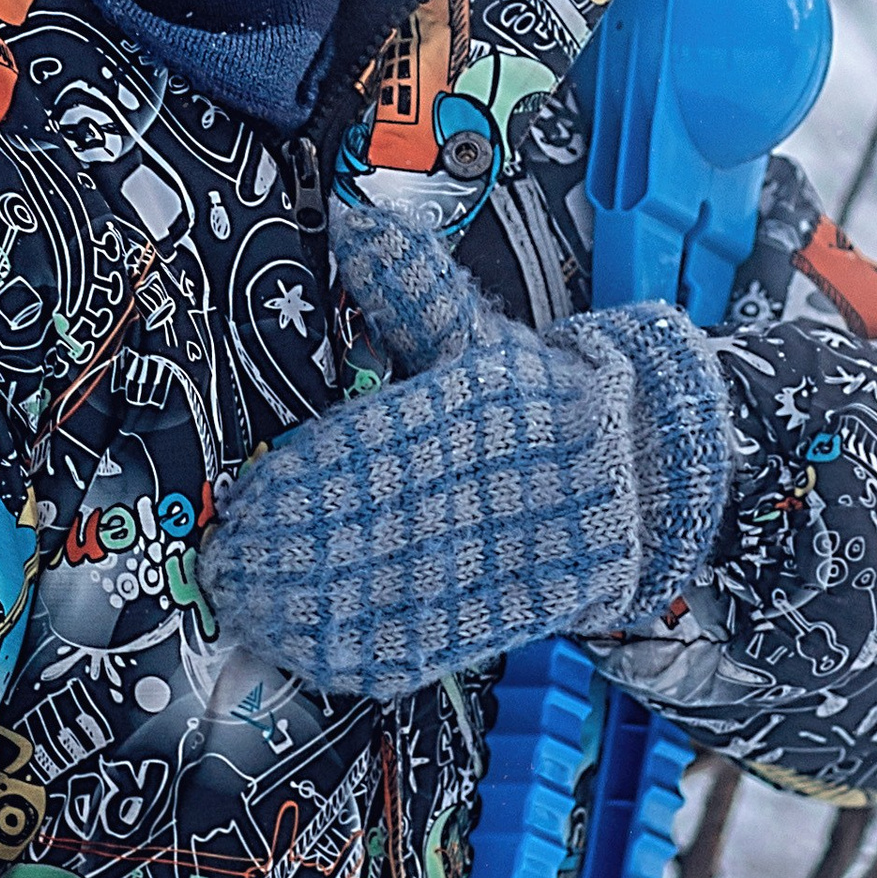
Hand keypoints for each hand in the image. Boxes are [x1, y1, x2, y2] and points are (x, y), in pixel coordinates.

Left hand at [198, 197, 731, 698]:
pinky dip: (361, 655)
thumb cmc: (553, 401)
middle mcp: (468, 493)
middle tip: (225, 567)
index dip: (299, 483)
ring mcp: (480, 559)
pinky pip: (419, 644)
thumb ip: (409, 283)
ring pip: (381, 594)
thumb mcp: (478, 335)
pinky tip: (310, 656)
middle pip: (361, 531)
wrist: (652, 470)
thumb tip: (357, 220)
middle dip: (285, 555)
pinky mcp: (491, 613)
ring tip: (249, 612)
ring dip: (307, 611)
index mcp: (460, 418)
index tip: (244, 500)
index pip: (364, 453)